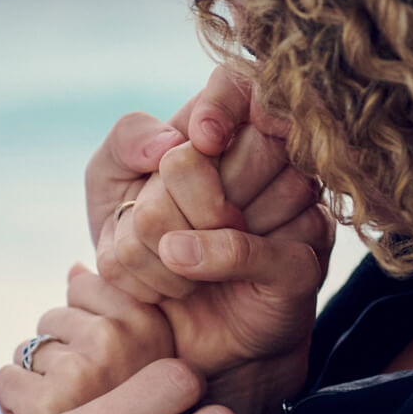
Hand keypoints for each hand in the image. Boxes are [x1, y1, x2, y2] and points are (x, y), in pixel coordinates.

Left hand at [0, 265, 174, 413]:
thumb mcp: (141, 367)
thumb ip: (114, 312)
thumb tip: (75, 267)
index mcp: (156, 329)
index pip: (85, 282)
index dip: (85, 321)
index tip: (106, 363)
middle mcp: (127, 345)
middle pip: (55, 314)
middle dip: (58, 351)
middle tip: (84, 400)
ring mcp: (89, 371)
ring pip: (28, 348)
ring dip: (36, 381)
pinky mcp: (49, 402)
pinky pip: (5, 379)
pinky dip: (13, 406)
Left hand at [105, 122, 331, 374]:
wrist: (176, 328)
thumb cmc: (144, 243)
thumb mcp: (111, 185)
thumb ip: (125, 142)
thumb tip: (170, 143)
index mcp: (232, 128)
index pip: (241, 85)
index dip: (220, 107)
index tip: (198, 138)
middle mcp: (277, 162)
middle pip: (232, 149)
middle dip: (165, 198)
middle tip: (154, 225)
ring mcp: (297, 211)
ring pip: (230, 204)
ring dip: (171, 241)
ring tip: (169, 257)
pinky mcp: (302, 263)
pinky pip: (251, 249)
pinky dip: (205, 256)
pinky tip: (178, 260)